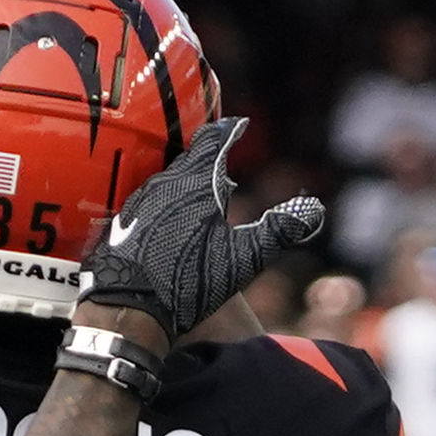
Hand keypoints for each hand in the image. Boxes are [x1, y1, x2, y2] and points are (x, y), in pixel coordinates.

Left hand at [79, 120, 326, 351]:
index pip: (215, 139)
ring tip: (200, 199)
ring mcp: (138, 203)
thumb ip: (278, 232)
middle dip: (210, 160)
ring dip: (186, 185)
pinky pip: (149, 203)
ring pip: (168, 181)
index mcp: (196, 182)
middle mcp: (164, 184)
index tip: (239, 125)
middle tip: (225, 168)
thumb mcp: (242, 259)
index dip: (230, 130)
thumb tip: (314, 209)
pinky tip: (169, 226)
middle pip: (190, 159)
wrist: (126, 310)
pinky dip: (166, 206)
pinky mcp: (121, 224)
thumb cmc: (188, 283)